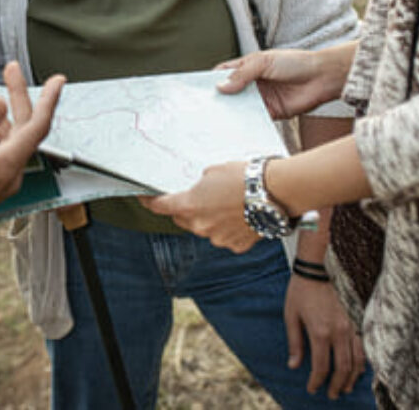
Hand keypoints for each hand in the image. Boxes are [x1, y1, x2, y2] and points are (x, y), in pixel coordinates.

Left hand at [141, 161, 259, 252]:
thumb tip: (200, 191)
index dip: (149, 202)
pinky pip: (224, 237)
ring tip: (227, 203)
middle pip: (182, 220)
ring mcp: (219, 239)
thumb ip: (199, 185)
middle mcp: (200, 226)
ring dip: (209, 219)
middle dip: (185, 210)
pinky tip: (239, 215)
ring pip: (204, 230)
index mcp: (189, 206)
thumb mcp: (212, 172)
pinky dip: (227, 228)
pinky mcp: (236, 245)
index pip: (160, 207)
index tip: (144, 199)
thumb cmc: (244, 177)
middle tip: (199, 197)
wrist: (274, 191)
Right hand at [215, 44, 354, 118]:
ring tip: (216, 121)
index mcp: (247, 68)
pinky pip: (255, 120)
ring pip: (240, 108)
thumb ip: (242, 75)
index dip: (210, 81)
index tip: (196, 91)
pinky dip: (247, 124)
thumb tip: (220, 87)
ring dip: (231, 114)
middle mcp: (251, 84)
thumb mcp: (263, 62)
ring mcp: (261, 99)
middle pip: (229, 94)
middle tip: (203, 110)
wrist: (322, 78)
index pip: (223, 74)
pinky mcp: (272, 113)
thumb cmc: (294, 62)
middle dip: (218, 101)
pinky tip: (237, 128)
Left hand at [284, 271, 366, 397]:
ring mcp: (350, 327)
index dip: (317, 381)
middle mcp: (338, 332)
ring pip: (356, 361)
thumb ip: (295, 343)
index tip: (312, 389)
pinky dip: (361, 363)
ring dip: (351, 377)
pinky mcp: (356, 321)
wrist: (317, 270)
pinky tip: (357, 370)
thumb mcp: (291, 316)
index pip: (321, 366)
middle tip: (331, 394)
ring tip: (344, 387)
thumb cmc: (300, 291)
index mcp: (320, 332)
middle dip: (336, 384)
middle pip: (342, 368)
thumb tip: (294, 365)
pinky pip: (363, 348)